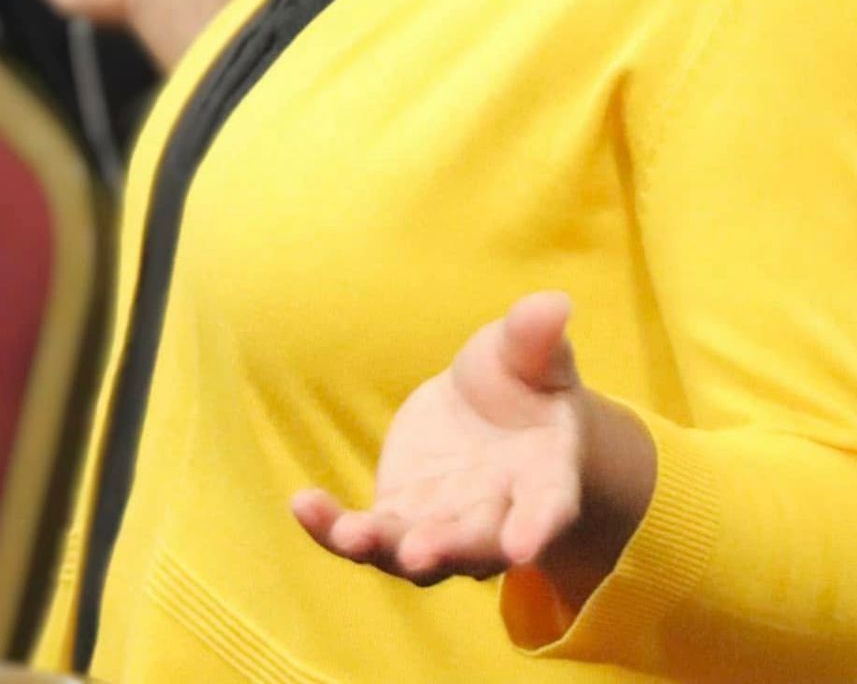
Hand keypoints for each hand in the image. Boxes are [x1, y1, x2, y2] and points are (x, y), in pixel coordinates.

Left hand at [294, 293, 588, 583]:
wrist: (491, 407)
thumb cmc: (526, 379)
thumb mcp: (531, 352)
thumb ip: (535, 337)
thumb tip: (553, 304)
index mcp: (545, 478)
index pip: (547, 508)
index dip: (538, 527)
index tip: (524, 546)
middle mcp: (496, 518)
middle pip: (475, 544)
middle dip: (449, 549)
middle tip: (421, 552)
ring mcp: (443, 526)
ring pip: (413, 552)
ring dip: (384, 549)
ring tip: (351, 536)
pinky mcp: (397, 517)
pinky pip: (362, 534)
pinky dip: (331, 529)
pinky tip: (303, 503)